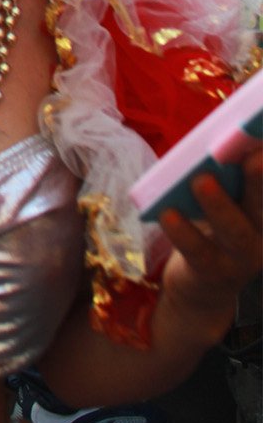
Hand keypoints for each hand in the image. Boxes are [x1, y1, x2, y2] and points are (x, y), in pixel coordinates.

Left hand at [158, 144, 262, 335]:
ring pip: (234, 230)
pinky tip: (168, 212)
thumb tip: (218, 138)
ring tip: (201, 180)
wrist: (203, 284)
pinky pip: (198, 250)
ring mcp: (242, 257)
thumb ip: (228, 173)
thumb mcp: (227, 197)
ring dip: (219, 204)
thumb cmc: (214, 222)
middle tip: (253, 156)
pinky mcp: (213, 272)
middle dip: (260, 179)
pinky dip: (183, 231)